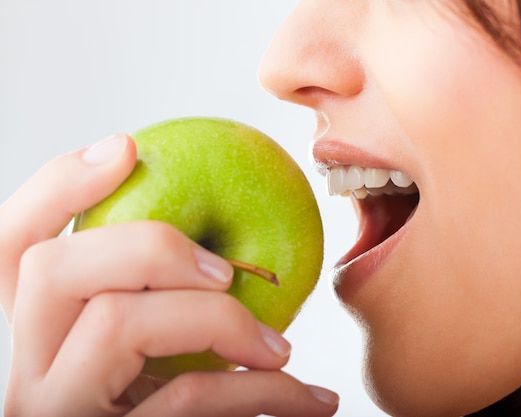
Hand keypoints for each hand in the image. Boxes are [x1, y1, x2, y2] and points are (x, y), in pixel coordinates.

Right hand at [0, 134, 338, 416]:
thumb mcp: (156, 362)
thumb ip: (161, 308)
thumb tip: (227, 250)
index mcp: (38, 340)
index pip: (10, 248)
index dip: (55, 189)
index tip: (126, 147)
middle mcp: (27, 377)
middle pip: (51, 271)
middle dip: (151, 247)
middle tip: (230, 271)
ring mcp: (57, 415)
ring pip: (117, 324)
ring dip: (219, 320)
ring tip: (281, 347)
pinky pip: (183, 397)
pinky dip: (259, 392)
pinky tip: (306, 400)